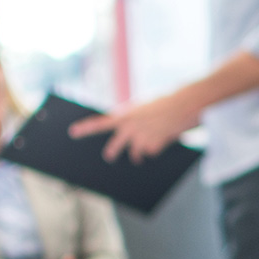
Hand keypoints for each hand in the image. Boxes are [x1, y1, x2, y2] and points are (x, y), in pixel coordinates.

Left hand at [69, 93, 198, 163]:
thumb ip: (136, 117)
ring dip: (137, 155)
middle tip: (109, 156)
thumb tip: (131, 130)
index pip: (100, 123)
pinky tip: (165, 140)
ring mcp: (141, 139)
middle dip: (112, 151)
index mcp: (126, 114)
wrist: (185, 104)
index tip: (73, 132)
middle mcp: (130, 127)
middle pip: (115, 145)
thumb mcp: (146, 105)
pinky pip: (152, 152)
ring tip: (138, 158)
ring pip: (135, 153)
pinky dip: (158, 148)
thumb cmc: (167, 100)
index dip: (86, 128)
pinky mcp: (153, 147)